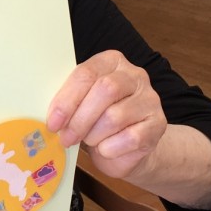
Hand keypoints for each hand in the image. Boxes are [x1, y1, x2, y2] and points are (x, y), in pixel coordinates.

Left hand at [46, 50, 167, 181]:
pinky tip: (106, 149)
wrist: (127, 148)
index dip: (67, 99)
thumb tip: (52, 115)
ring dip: (94, 135)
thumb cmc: (97, 123)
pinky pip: (130, 138)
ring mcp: (150, 99)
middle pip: (105, 90)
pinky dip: (111, 149)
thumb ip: (69, 102)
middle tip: (66, 138)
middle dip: (80, 119)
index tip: (53, 122)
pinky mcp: (158, 124)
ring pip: (115, 116)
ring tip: (90, 141)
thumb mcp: (80, 106)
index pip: (86, 73)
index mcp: (111, 62)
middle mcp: (134, 75)